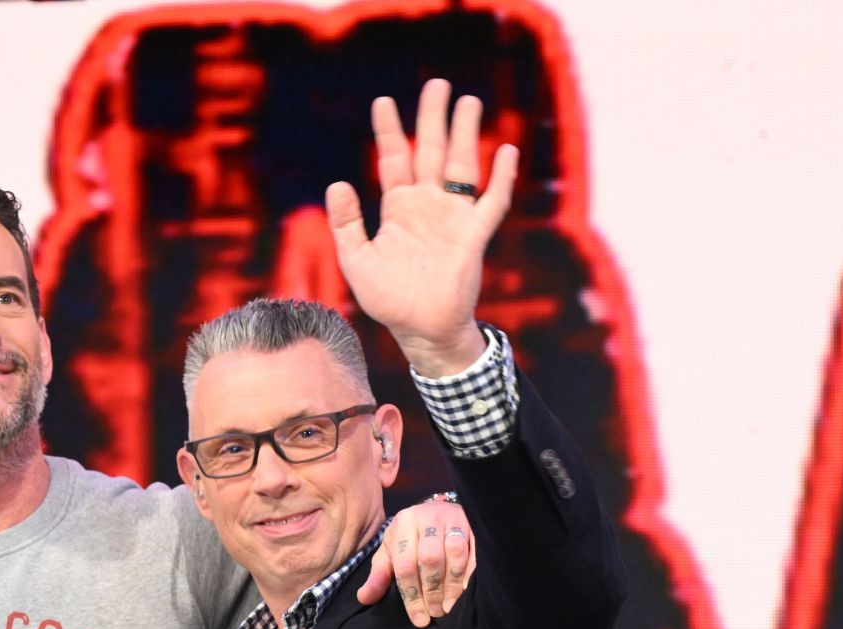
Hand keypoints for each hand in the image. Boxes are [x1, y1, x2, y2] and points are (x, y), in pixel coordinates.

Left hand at [326, 79, 517, 374]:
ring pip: (461, 166)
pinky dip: (500, 177)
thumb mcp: (357, 260)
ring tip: (469, 101)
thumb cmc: (389, 300)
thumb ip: (347, 224)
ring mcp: (452, 217)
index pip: (394, 159)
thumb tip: (337, 183)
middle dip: (433, 118)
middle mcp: (427, 206)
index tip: (383, 101)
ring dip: (465, 134)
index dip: (388, 130)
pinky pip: (491, 201)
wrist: (421, 330)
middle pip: (431, 151)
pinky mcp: (474, 235)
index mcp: (398, 209)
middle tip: (438, 84)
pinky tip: (506, 151)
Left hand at [357, 497, 474, 625]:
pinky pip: (475, 549)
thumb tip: (364, 598)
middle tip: (435, 612)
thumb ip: (379, 575)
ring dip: (452, 584)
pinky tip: (466, 590)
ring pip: (454, 553)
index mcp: (404, 522)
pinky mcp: (473, 523)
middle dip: (432, 590)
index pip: (405, 563)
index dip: (411, 594)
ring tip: (449, 606)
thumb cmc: (412, 538)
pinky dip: (471, 572)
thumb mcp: (391, 552)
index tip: (419, 619)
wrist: (438, 512)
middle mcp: (428, 516)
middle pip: (430, 558)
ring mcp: (453, 517)